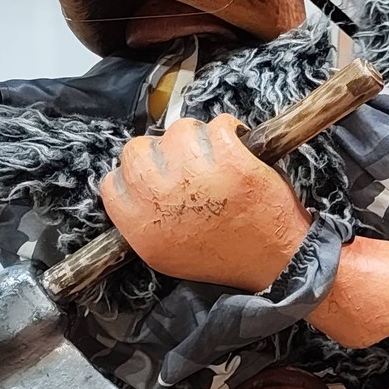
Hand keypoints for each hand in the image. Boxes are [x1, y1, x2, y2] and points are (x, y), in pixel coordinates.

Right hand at [100, 115, 310, 290]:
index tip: (157, 175)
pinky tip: (238, 151)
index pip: (114, 180)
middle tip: (188, 164)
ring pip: (180, 130)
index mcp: (138, 223)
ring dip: (199, 139)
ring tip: (217, 161)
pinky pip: (219, 125)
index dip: (138, 173)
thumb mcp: (164, 252)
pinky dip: (231, 132)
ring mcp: (195, 175)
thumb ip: (141, 219)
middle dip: (165, 151)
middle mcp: (159, 196)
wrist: (274, 263)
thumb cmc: (222, 255)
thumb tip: (131, 185)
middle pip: (140, 147)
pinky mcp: (231, 160)